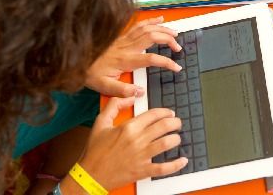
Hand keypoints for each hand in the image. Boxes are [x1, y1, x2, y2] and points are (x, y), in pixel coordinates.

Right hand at [61, 98, 186, 191]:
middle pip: (163, 127)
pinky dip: (175, 165)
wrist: (90, 175)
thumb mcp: (101, 121)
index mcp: (129, 127)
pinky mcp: (142, 171)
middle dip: (174, 123)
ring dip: (175, 139)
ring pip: (166, 144)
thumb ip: (115, 105)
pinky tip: (182, 160)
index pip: (154, 114)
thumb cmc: (95, 150)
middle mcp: (138, 140)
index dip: (165, 112)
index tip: (169, 112)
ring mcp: (141, 156)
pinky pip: (163, 168)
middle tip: (177, 122)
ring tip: (177, 137)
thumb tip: (130, 97)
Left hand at [85, 17, 181, 96]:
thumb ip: (121, 90)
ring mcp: (125, 39)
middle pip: (152, 37)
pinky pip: (139, 25)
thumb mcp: (103, 87)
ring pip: (148, 29)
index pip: (151, 59)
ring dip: (163, 29)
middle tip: (178, 47)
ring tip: (175, 33)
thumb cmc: (90, 73)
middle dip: (168, 40)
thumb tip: (139, 91)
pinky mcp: (122, 36)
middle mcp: (127, 47)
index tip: (176, 67)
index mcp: (125, 60)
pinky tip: (160, 19)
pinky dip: (151, 20)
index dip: (166, 62)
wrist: (77, 59)